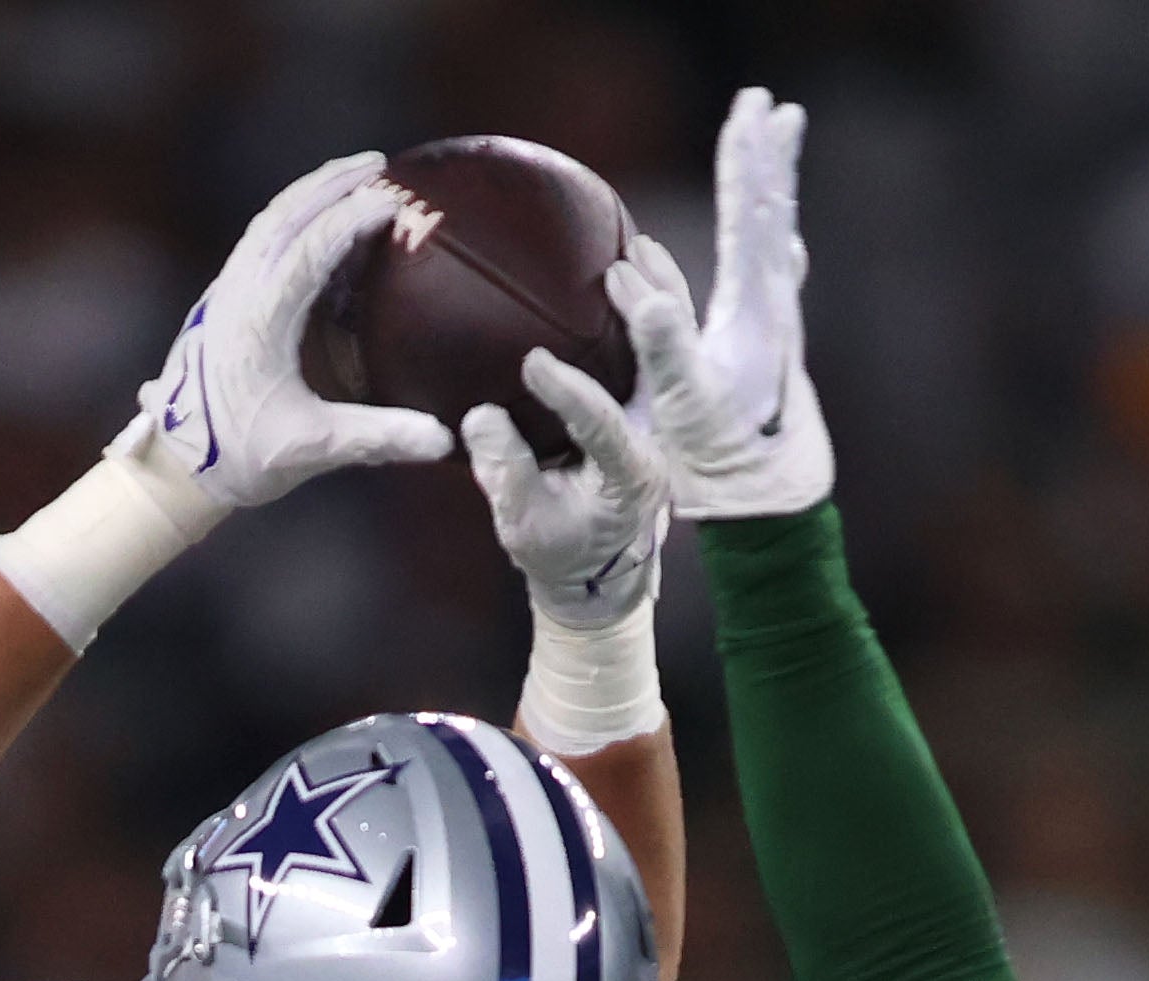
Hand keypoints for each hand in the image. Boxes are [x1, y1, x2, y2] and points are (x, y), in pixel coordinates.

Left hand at [136, 155, 459, 508]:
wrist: (175, 468)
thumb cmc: (241, 458)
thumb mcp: (311, 448)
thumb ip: (378, 438)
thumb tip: (444, 440)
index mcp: (259, 322)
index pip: (309, 250)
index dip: (351, 220)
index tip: (392, 203)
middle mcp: (238, 295)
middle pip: (286, 216)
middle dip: (333, 184)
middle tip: (380, 165)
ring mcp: (226, 292)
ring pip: (270, 220)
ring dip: (311, 191)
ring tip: (353, 173)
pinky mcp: (223, 298)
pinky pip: (259, 238)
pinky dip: (293, 213)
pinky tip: (316, 213)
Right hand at [463, 243, 683, 633]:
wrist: (598, 567)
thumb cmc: (558, 551)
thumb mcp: (523, 528)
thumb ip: (504, 475)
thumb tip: (478, 417)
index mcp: (631, 475)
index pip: (604, 425)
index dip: (569, 395)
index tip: (533, 364)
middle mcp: (657, 440)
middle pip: (662, 373)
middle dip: (642, 320)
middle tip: (615, 270)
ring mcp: (659, 420)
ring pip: (670, 349)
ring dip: (657, 295)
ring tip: (635, 246)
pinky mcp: (649, 404)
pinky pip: (657, 348)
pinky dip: (648, 305)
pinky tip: (631, 262)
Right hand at [635, 90, 834, 520]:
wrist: (772, 509)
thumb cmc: (720, 463)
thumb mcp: (682, 402)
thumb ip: (660, 338)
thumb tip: (631, 275)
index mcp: (753, 312)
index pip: (749, 217)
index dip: (744, 161)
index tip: (746, 109)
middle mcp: (774, 309)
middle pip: (771, 212)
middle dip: (764, 155)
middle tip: (770, 102)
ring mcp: (776, 326)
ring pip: (777, 237)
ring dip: (772, 189)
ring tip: (777, 148)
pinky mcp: (770, 347)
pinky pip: (772, 273)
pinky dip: (771, 239)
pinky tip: (780, 241)